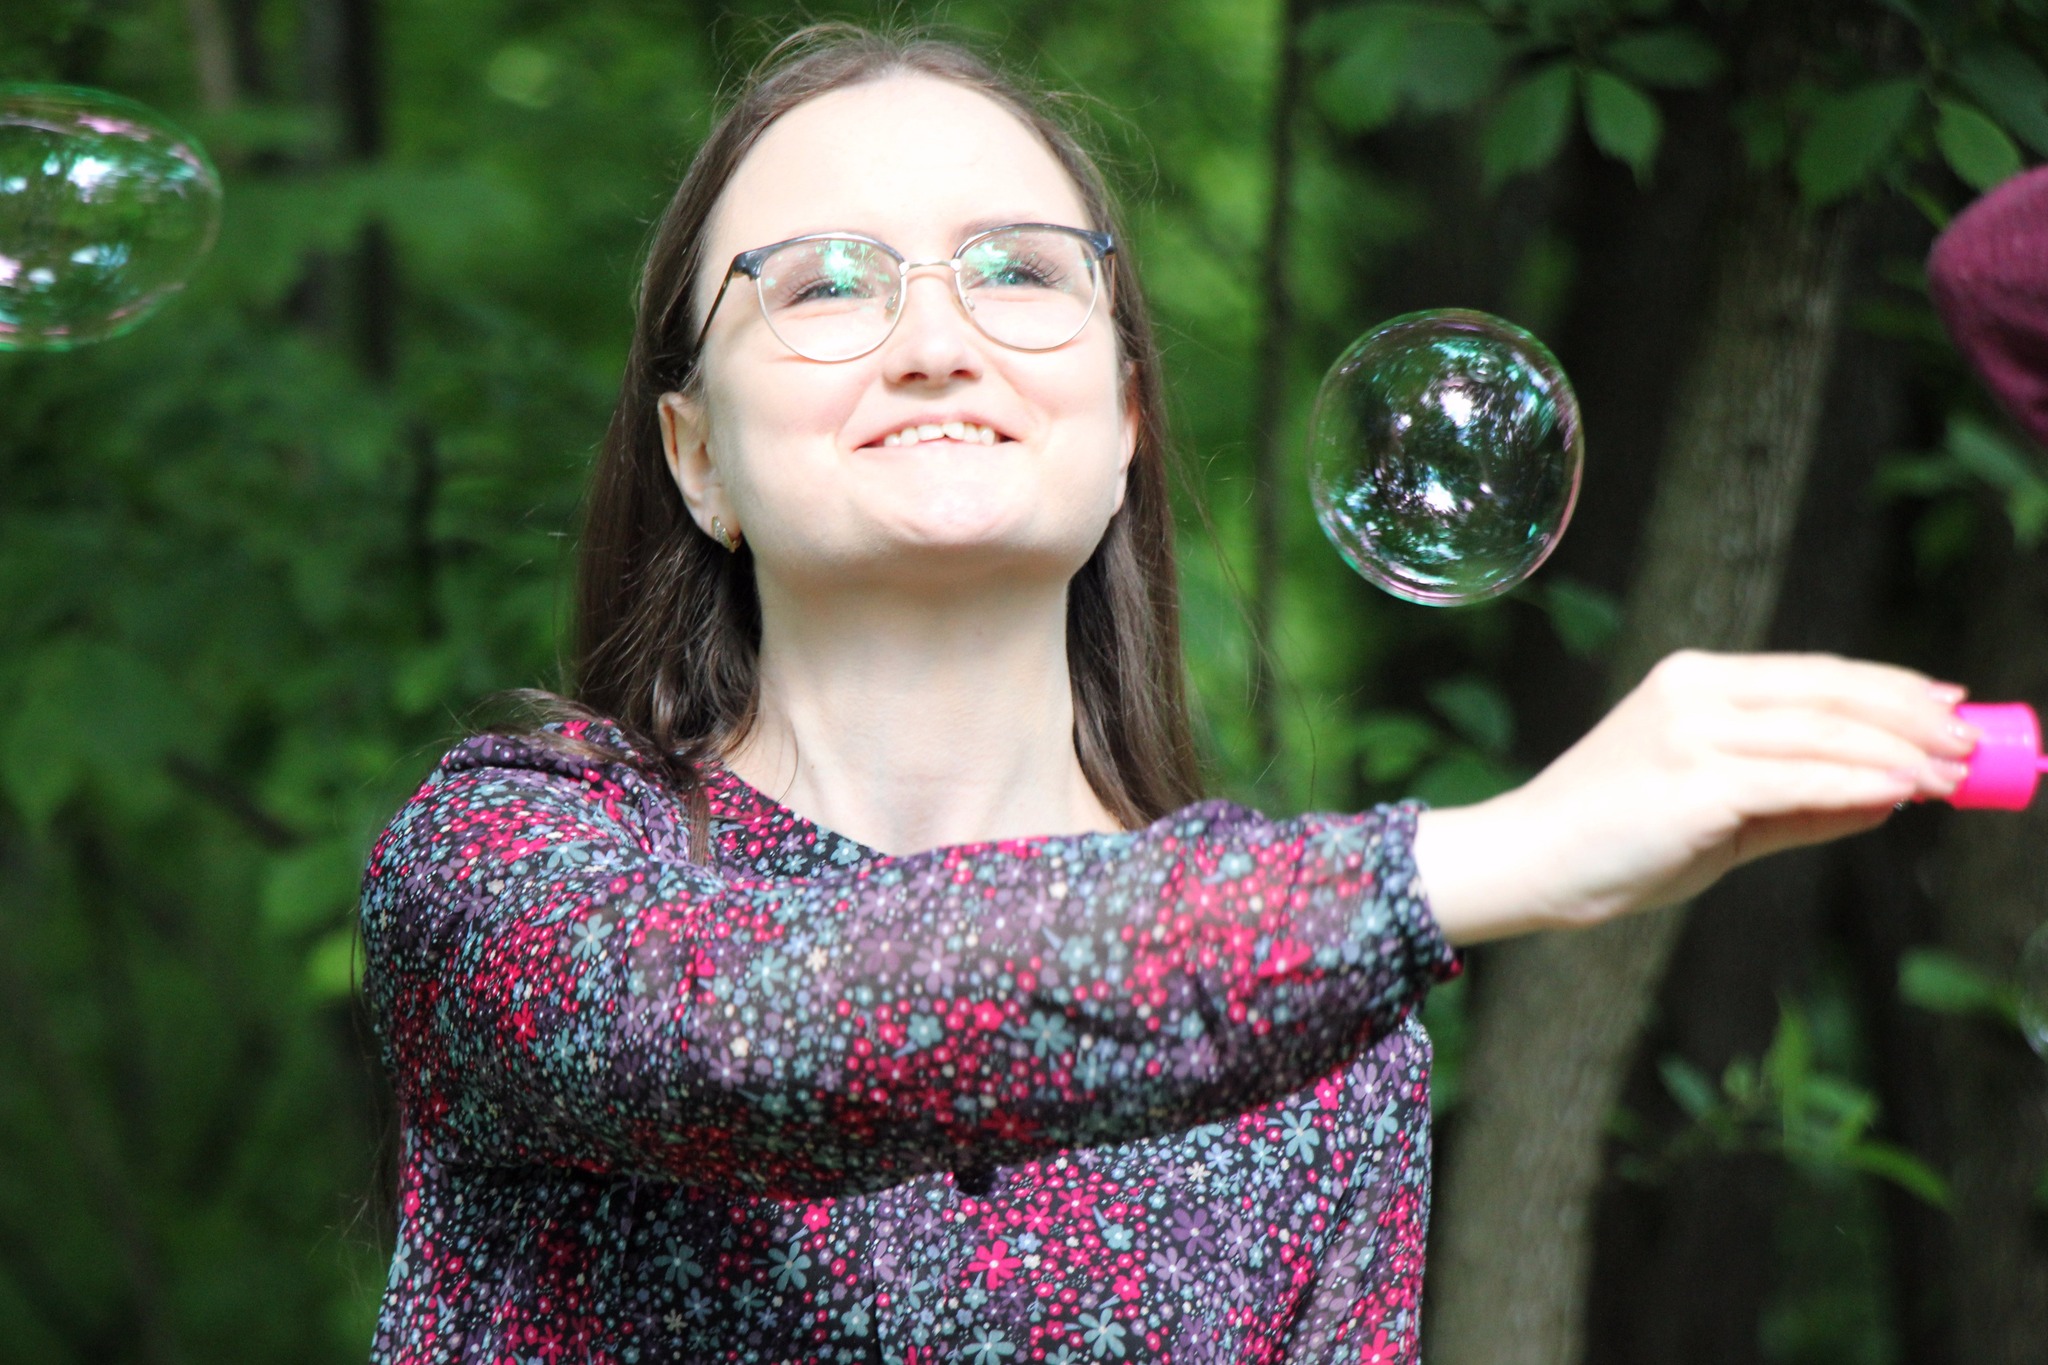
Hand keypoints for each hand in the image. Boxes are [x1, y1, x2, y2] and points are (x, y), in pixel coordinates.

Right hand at [1412, 650, 1978, 944]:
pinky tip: (1901, 794)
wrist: (1530, 862)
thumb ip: (1798, 801)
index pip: (1813, 675)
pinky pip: (1798, 780)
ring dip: (1900, 756)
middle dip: (1911, 718)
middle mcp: (1694, 693)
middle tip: (1970, 743)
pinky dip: (1858, 785)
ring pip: (1824, 736)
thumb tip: (1891, 795)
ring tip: (1952, 777)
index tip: (1949, 704)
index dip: (1889, 687)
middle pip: (1829, 694)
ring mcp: (1691, 734)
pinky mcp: (1693, 783)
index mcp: (1693, 682)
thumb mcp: (1717, 814)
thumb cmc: (1615, 841)